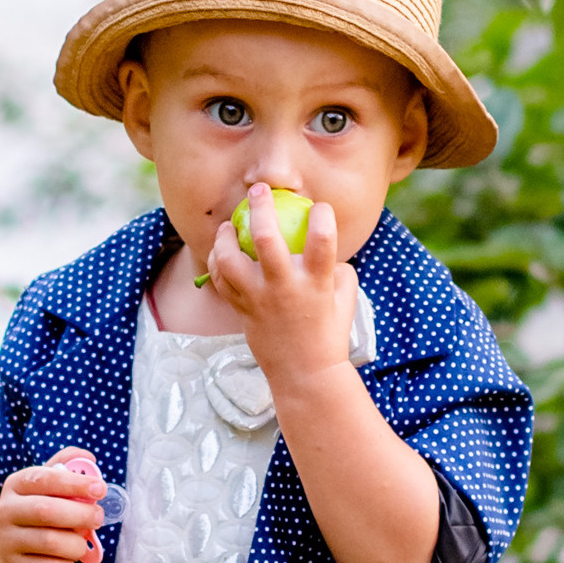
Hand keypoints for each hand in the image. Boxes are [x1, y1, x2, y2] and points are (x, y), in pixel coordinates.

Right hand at [0, 450, 110, 562]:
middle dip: (81, 514)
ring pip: (52, 543)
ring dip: (77, 543)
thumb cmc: (36, 511)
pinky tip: (67, 557)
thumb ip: (66, 467)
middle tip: (98, 517)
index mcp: (16, 484)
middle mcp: (6, 511)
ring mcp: (8, 541)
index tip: (100, 489)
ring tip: (82, 539)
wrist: (4, 547)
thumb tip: (89, 458)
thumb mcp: (45, 485)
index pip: (45, 478)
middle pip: (46, 511)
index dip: (75, 483)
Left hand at [205, 184, 354, 402]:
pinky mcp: (241, 310)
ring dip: (226, 236)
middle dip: (261, 207)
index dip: (322, 215)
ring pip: (231, 259)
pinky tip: (222, 251)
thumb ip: (337, 267)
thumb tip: (326, 242)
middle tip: (259, 189)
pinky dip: (217, 262)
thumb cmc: (329, 332)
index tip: (319, 207)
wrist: (304, 374)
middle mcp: (285, 288)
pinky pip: (220, 280)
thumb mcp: (346, 298)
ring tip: (228, 225)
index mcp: (317, 284)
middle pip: (267, 238)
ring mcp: (259, 299)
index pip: (323, 239)